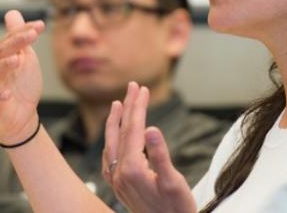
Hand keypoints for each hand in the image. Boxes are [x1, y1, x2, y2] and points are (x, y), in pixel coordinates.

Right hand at [0, 10, 44, 144]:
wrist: (23, 115)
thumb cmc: (22, 85)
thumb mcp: (25, 58)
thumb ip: (18, 38)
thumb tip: (12, 12)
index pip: (7, 40)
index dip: (22, 31)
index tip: (40, 26)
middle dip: (15, 43)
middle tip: (31, 36)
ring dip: (4, 66)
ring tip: (18, 60)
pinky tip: (8, 93)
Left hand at [102, 82, 195, 212]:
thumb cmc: (177, 209)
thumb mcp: (173, 181)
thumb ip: (160, 154)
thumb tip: (150, 128)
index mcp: (133, 169)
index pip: (134, 129)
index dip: (138, 107)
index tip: (142, 88)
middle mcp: (120, 174)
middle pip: (121, 132)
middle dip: (127, 107)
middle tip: (133, 86)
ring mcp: (118, 182)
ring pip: (112, 144)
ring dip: (116, 122)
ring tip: (118, 104)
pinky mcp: (120, 188)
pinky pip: (109, 160)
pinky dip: (111, 142)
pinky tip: (114, 139)